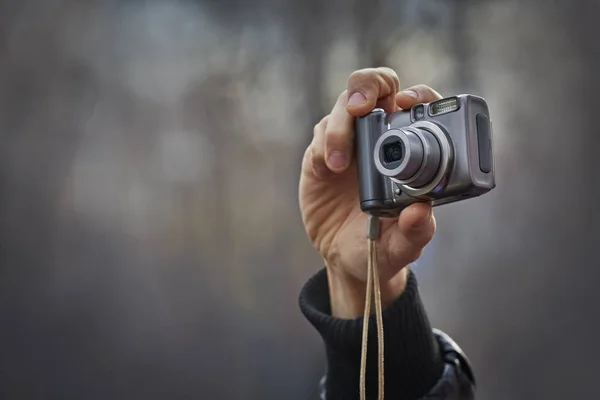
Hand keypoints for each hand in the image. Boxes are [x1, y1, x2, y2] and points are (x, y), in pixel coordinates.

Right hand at [299, 68, 441, 318]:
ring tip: (339, 164)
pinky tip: (328, 170)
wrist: (346, 257)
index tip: (407, 104)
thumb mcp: (402, 246)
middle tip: (360, 107)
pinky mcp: (321, 155)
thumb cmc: (383, 245)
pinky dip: (323, 146)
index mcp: (410, 148)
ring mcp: (350, 143)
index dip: (416, 94)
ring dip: (339, 129)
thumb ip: (415, 232)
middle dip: (367, 86)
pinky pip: (320, 135)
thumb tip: (420, 212)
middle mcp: (380, 138)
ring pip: (343, 108)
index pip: (417, 104)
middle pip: (376, 87)